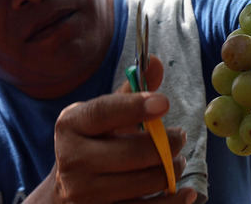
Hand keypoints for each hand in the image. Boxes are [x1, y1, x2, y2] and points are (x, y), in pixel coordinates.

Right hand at [34, 56, 196, 203]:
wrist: (66, 193)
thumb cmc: (92, 144)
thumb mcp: (104, 117)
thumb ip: (130, 92)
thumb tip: (156, 62)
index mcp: (71, 124)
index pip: (103, 112)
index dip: (135, 106)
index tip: (164, 103)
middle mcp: (72, 159)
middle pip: (132, 152)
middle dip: (167, 145)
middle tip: (180, 138)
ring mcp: (84, 193)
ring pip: (145, 181)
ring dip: (171, 170)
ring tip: (176, 161)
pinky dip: (173, 201)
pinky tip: (184, 191)